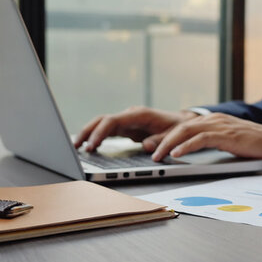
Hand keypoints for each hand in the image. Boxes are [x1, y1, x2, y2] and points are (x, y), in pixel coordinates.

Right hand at [74, 106, 196, 151]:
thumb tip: (147, 147)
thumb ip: (160, 140)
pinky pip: (108, 130)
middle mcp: (131, 115)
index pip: (113, 121)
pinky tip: (90, 147)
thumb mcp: (174, 135)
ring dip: (89, 134)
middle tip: (76, 146)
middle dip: (88, 132)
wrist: (185, 123)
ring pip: (103, 124)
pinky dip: (98, 137)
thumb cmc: (180, 129)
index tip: (91, 146)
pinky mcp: (128, 128)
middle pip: (103, 120)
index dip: (100, 133)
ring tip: (77, 147)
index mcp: (140, 115)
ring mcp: (128, 121)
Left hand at [146, 113, 261, 162]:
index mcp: (212, 120)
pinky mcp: (226, 134)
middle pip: (179, 127)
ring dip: (169, 144)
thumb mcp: (227, 141)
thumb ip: (211, 142)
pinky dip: (186, 146)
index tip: (151, 146)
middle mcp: (213, 119)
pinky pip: (200, 139)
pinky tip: (177, 154)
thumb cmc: (254, 144)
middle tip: (149, 152)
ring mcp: (219, 125)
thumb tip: (193, 151)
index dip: (165, 136)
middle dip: (161, 140)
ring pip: (186, 131)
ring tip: (158, 155)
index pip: (183, 126)